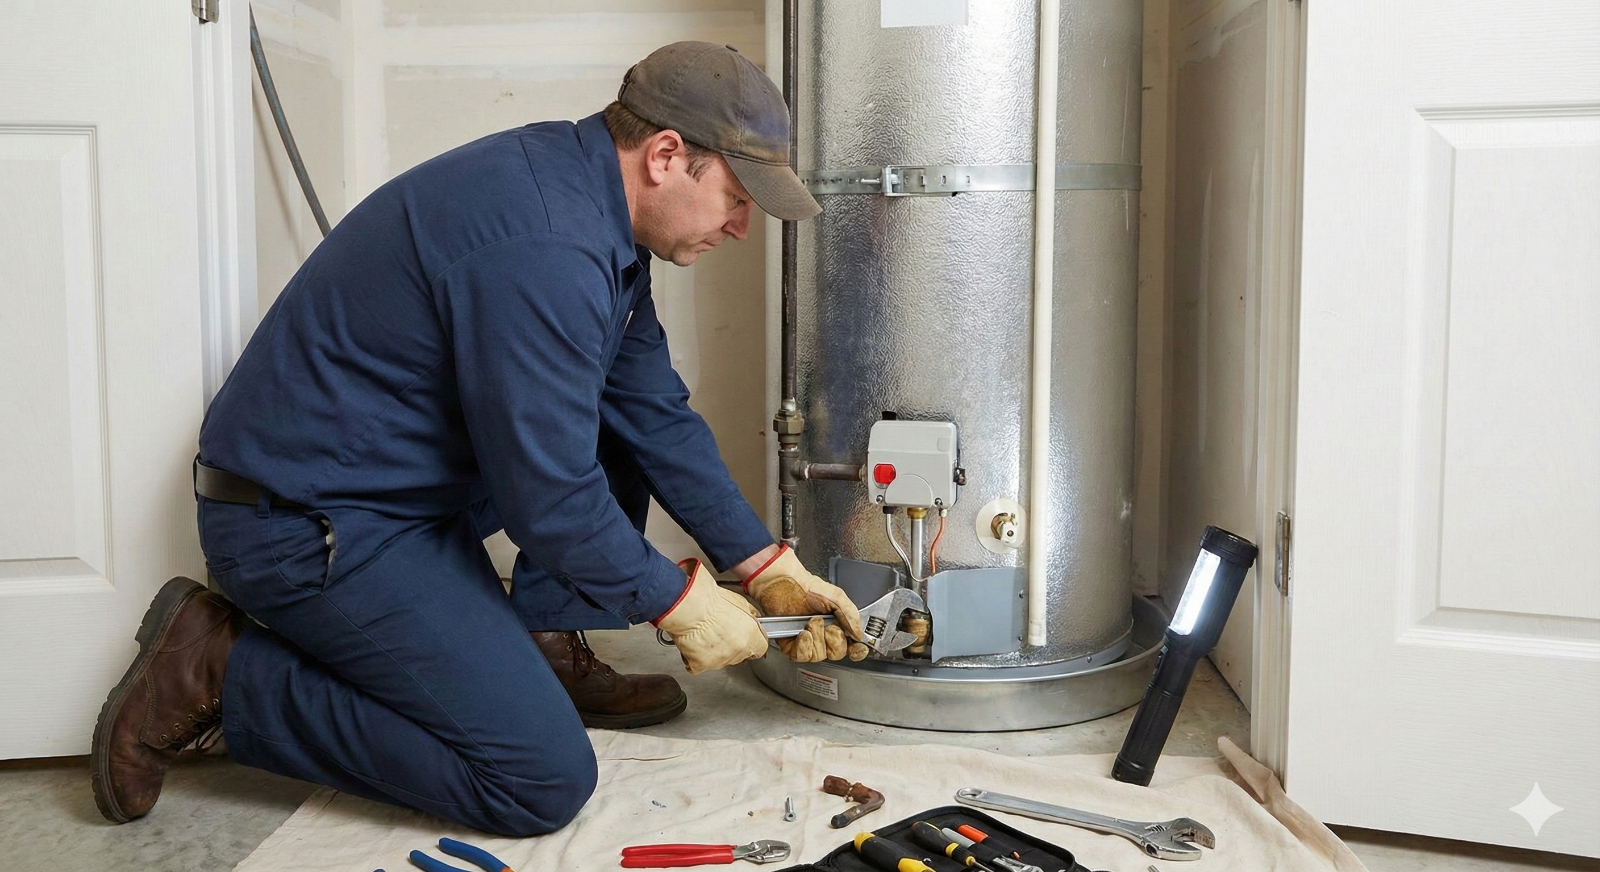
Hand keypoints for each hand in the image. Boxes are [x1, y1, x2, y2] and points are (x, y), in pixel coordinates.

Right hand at [653, 559, 766, 673]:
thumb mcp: (740, 601)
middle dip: (732, 646)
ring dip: (714, 651)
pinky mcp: (700, 665)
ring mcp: (719, 660)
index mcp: (751, 636)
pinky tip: (693, 644)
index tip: (746, 638)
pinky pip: (699, 665)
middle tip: (720, 631)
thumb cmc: (709, 600)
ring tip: (704, 635)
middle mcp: (738, 651)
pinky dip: (695, 658)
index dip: (752, 642)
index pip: (760, 648)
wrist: (688, 607)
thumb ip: (750, 615)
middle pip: (740, 655)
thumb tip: (753, 618)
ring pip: (720, 660)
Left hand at [744, 546, 867, 662]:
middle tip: (828, 626)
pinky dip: (803, 647)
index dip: (856, 650)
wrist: (782, 583)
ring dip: (816, 639)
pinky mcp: (790, 644)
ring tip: (811, 623)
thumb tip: (859, 634)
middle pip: (836, 653)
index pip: (851, 645)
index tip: (857, 648)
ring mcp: (807, 641)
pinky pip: (801, 656)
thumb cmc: (806, 585)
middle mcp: (823, 634)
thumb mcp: (836, 596)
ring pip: (819, 656)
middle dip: (833, 640)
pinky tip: (803, 634)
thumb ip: (851, 615)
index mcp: (837, 623)